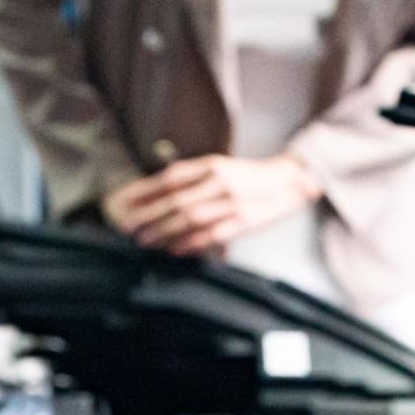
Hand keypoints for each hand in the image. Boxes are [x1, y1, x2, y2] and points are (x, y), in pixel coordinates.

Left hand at [105, 155, 320, 255]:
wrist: (289, 181)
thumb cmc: (249, 177)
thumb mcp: (221, 167)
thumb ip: (194, 178)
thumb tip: (159, 193)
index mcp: (211, 165)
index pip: (171, 178)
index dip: (146, 190)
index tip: (125, 201)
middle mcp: (219, 182)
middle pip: (176, 201)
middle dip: (149, 216)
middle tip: (128, 228)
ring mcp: (232, 203)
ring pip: (191, 220)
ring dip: (165, 232)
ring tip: (145, 241)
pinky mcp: (244, 222)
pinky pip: (212, 235)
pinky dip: (192, 243)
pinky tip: (175, 249)